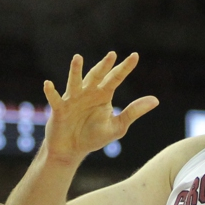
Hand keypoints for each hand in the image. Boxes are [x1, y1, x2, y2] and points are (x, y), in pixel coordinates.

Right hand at [41, 52, 158, 164]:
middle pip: (97, 76)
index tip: (135, 56)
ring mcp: (73, 99)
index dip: (125, 68)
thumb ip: (134, 111)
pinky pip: (55, 99)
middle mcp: (88, 92)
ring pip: (75, 82)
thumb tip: (156, 100)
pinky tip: (48, 84)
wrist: (72, 150)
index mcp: (103, 95)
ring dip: (76, 70)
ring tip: (78, 58)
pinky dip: (51, 92)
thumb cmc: (94, 136)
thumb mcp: (118, 126)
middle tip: (112, 55)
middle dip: (104, 66)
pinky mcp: (60, 109)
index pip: (116, 78)